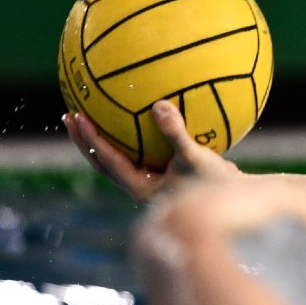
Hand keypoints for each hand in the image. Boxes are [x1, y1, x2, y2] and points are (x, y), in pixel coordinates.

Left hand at [63, 100, 240, 202]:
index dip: (91, 139)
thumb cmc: (217, 183)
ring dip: (100, 139)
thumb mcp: (197, 158)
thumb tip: (159, 105)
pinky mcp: (159, 174)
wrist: (236, 199)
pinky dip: (127, 136)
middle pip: (103, 163)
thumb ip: (176, 134)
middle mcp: (141, 186)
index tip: (78, 117)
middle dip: (84, 141)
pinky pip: (135, 152)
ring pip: (116, 160)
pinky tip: (133, 113)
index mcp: (142, 188)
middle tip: (69, 115)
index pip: (109, 161)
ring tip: (89, 114)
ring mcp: (149, 181)